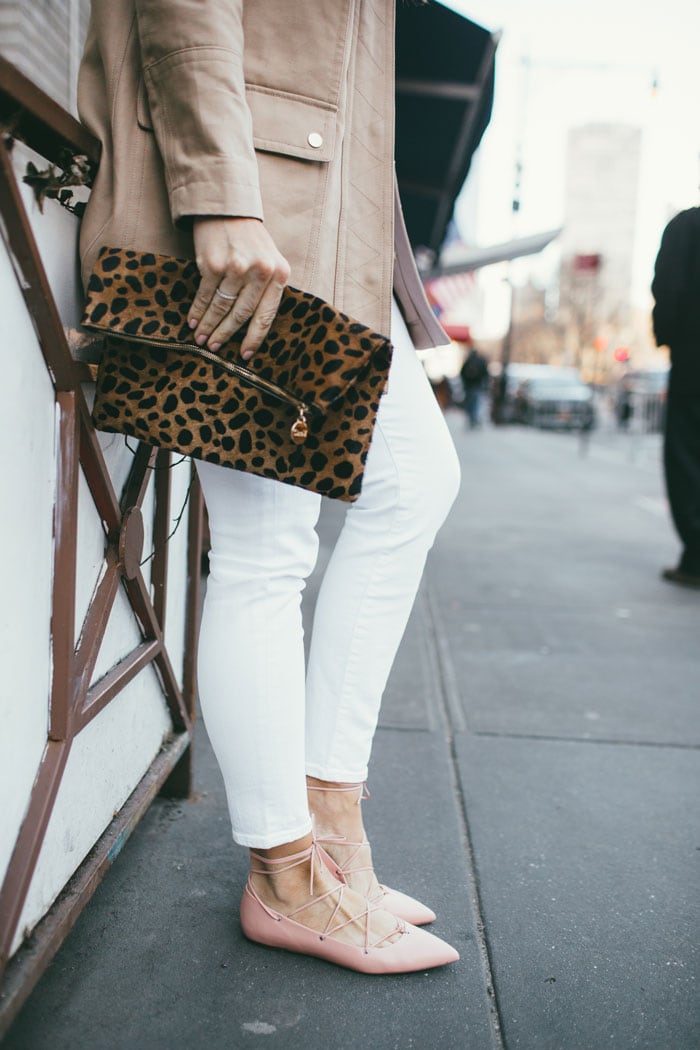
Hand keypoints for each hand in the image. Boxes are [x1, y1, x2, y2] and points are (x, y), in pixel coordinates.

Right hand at [189, 217, 290, 359]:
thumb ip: (268, 288)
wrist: (226, 208)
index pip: (267, 314)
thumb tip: (254, 327)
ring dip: (209, 326)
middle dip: (226, 334)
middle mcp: (260, 271)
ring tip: (201, 339)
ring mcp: (236, 268)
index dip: (254, 337)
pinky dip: (198, 311)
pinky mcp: (213, 263)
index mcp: (279, 273)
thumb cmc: (249, 240)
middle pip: (242, 314)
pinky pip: (205, 295)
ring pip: (221, 307)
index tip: (244, 355)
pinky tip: (193, 321)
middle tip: (214, 349)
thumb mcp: (269, 260)